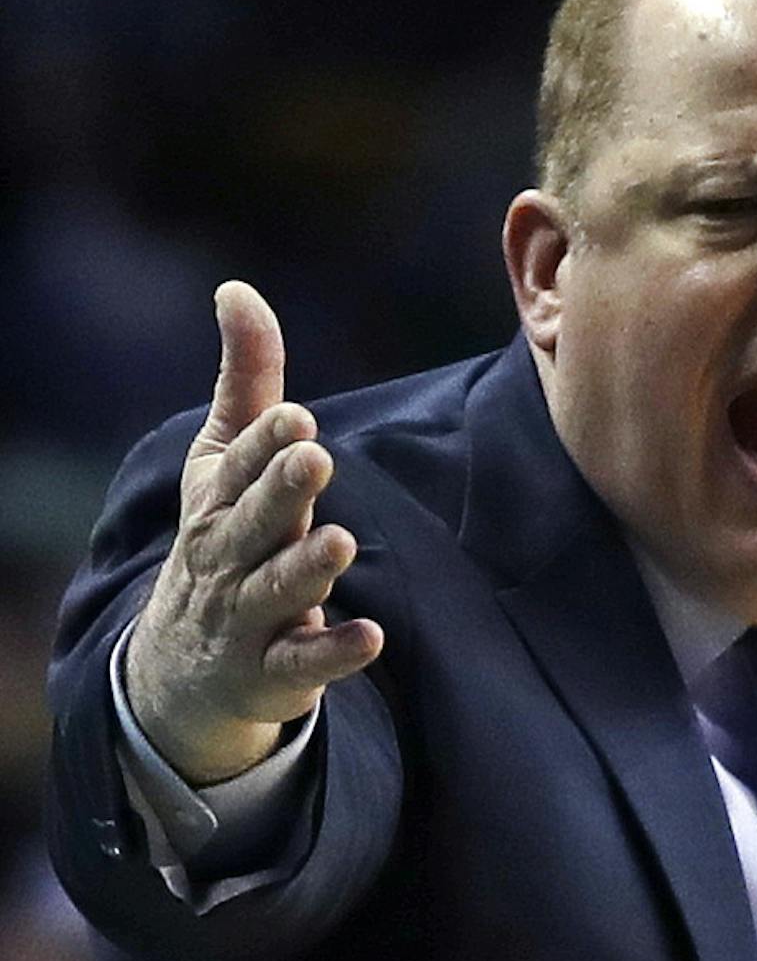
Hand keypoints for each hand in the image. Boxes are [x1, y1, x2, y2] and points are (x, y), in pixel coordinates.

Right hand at [122, 281, 384, 786]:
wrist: (182, 665)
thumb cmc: (220, 536)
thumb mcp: (223, 459)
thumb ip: (247, 380)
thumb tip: (238, 289)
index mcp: (219, 498)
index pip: (240, 464)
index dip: (266, 441)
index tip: (298, 416)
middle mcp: (228, 554)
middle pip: (255, 521)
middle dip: (282, 490)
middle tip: (316, 457)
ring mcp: (249, 616)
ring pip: (276, 589)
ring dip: (307, 567)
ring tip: (341, 541)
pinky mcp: (275, 670)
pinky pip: (303, 662)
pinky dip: (333, 652)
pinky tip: (370, 636)